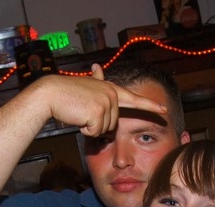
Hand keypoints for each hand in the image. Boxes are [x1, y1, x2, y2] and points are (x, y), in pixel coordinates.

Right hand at [39, 64, 166, 136]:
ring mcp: (106, 103)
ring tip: (79, 113)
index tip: (164, 110)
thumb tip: (97, 66)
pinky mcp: (98, 112)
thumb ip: (96, 81)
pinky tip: (77, 117)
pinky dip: (84, 130)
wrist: (51, 94)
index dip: (150, 106)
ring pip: (104, 130)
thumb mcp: (85, 86)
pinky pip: (95, 133)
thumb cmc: (66, 93)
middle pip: (112, 125)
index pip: (134, 99)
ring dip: (90, 127)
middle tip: (82, 112)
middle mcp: (112, 94)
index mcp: (111, 89)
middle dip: (96, 125)